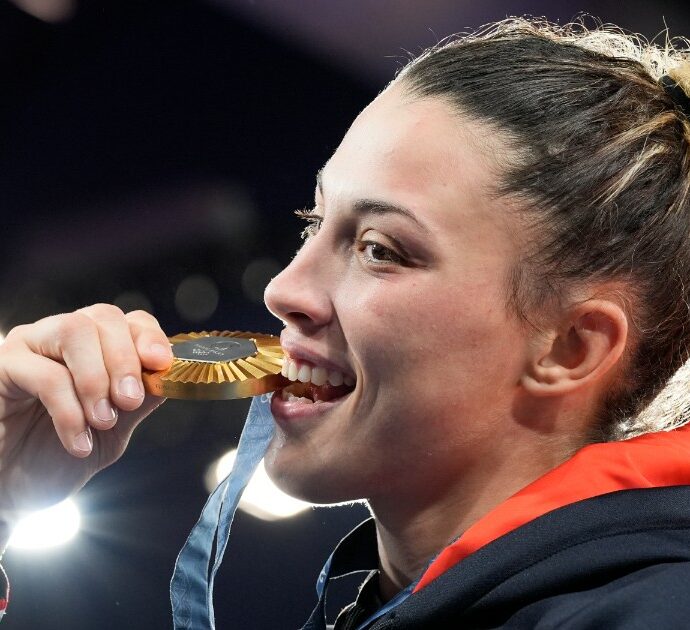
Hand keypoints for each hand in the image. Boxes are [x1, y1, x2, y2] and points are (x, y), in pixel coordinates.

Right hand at [0, 304, 172, 522]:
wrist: (11, 492)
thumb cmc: (57, 457)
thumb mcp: (111, 431)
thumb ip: (137, 401)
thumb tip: (167, 376)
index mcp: (94, 347)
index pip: (129, 320)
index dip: (149, 337)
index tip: (161, 364)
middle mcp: (60, 337)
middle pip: (103, 317)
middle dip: (125, 359)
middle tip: (129, 400)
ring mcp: (28, 346)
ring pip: (74, 331)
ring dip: (97, 377)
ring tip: (102, 420)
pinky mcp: (1, 367)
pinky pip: (44, 374)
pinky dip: (69, 410)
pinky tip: (76, 441)